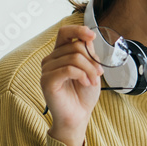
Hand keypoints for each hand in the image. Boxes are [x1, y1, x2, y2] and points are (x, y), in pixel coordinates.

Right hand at [41, 25, 104, 145]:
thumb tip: (88, 39)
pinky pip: (68, 69)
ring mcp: (47, 70)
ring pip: (74, 57)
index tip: (92, 36)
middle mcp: (51, 59)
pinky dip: (82, 75)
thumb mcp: (91, 69)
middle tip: (99, 74)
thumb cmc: (83, 94)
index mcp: (60, 53)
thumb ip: (88, 53)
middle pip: (75, 46)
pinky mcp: (47, 81)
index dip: (78, 30)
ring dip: (89, 69)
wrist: (78, 115)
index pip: (64, 32)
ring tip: (93, 81)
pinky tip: (85, 83)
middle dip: (92, 59)